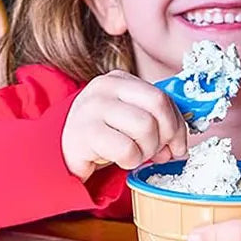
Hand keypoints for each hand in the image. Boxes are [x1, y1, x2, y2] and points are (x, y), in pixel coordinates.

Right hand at [61, 71, 188, 182]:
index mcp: (118, 79)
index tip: (175, 145)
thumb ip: (155, 120)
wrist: (60, 152)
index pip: (162, 96)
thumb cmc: (101, 137)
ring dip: (146, 151)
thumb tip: (180, 143)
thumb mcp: (128, 118)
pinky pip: (127, 150)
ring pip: (146, 128)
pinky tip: (118, 159)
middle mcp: (104, 87)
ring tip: (133, 155)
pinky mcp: (84, 132)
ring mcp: (92, 108)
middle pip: (158, 107)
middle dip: (165, 137)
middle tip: (156, 152)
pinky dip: (129, 161)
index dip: (177, 125)